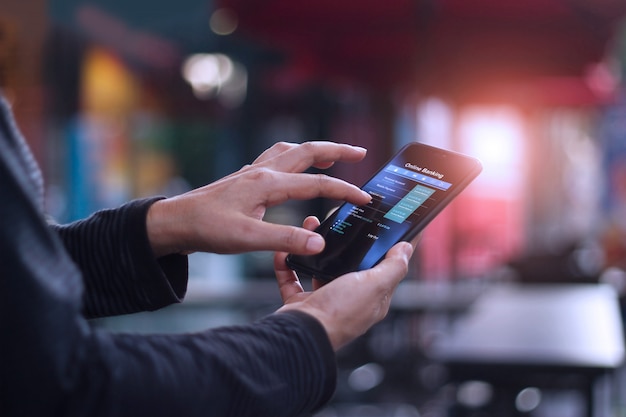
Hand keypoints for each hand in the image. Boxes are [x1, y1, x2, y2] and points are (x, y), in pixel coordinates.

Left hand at [146, 141, 370, 256]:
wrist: (175, 222)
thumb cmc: (206, 229)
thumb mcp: (247, 239)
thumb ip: (285, 240)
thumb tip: (319, 244)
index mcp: (267, 184)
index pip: (316, 184)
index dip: (344, 191)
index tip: (365, 199)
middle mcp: (262, 171)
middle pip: (307, 152)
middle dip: (337, 151)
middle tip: (361, 154)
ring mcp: (253, 172)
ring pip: (291, 151)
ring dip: (315, 151)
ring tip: (332, 157)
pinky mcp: (245, 179)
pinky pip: (276, 158)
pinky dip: (294, 158)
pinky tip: (294, 169)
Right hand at [274, 216, 415, 350]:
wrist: (301, 334)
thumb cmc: (338, 314)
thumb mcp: (374, 285)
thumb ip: (393, 267)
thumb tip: (406, 249)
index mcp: (372, 296)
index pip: (385, 266)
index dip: (388, 245)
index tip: (387, 223)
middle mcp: (349, 299)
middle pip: (350, 262)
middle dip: (346, 240)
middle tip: (342, 219)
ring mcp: (325, 300)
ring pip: (321, 266)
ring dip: (316, 247)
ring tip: (312, 227)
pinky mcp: (301, 302)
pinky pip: (293, 278)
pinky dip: (288, 264)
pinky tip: (286, 250)